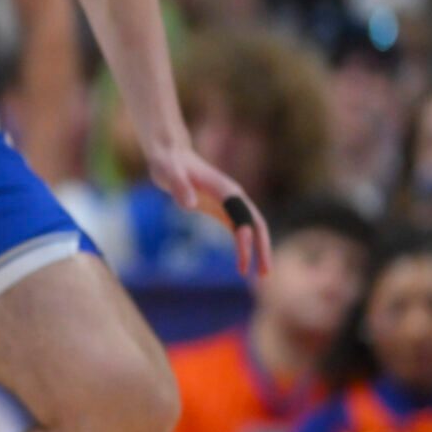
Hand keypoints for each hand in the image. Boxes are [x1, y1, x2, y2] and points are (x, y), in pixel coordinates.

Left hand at [144, 140, 271, 277]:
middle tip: (263, 274)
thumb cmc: (168, 163)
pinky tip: (242, 264)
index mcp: (225, 188)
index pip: (241, 214)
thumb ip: (179, 186)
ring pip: (251, 229)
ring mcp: (230, 203)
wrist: (170, 155)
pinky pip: (238, 230)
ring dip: (257, 251)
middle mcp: (233, 196)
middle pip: (256, 224)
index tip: (242, 257)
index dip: (245, 235)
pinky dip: (244, 247)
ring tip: (259, 275)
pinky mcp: (221, 209)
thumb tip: (190, 205)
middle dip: (262, 248)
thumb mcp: (168, 172)